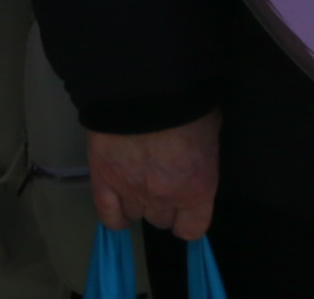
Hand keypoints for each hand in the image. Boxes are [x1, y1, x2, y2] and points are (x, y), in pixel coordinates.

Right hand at [87, 112, 218, 240]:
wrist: (146, 84)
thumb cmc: (187, 101)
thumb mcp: (209, 128)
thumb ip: (202, 152)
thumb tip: (196, 152)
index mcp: (196, 189)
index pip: (191, 229)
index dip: (186, 218)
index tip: (183, 208)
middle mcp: (165, 197)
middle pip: (160, 219)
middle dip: (161, 203)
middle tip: (158, 180)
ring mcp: (132, 189)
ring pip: (134, 213)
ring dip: (136, 201)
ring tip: (136, 182)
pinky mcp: (103, 177)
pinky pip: (107, 212)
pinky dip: (113, 215)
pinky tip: (117, 207)